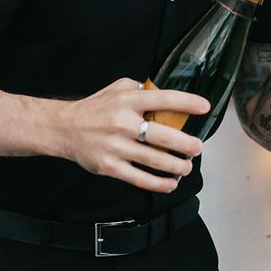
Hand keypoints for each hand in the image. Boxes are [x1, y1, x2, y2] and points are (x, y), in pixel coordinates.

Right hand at [59, 78, 208, 192]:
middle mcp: (122, 123)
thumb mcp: (119, 88)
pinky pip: (138, 178)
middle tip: (198, 147)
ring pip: (154, 160)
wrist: (64, 128)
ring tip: (187, 166)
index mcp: (127, 100)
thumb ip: (143, 89)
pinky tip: (170, 183)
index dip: (186, 103)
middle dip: (186, 144)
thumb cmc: (96, 106)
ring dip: (176, 166)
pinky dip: (158, 183)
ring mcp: (116, 147)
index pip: (163, 99)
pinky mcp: (109, 166)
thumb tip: (168, 95)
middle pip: (163, 136)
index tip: (205, 107)